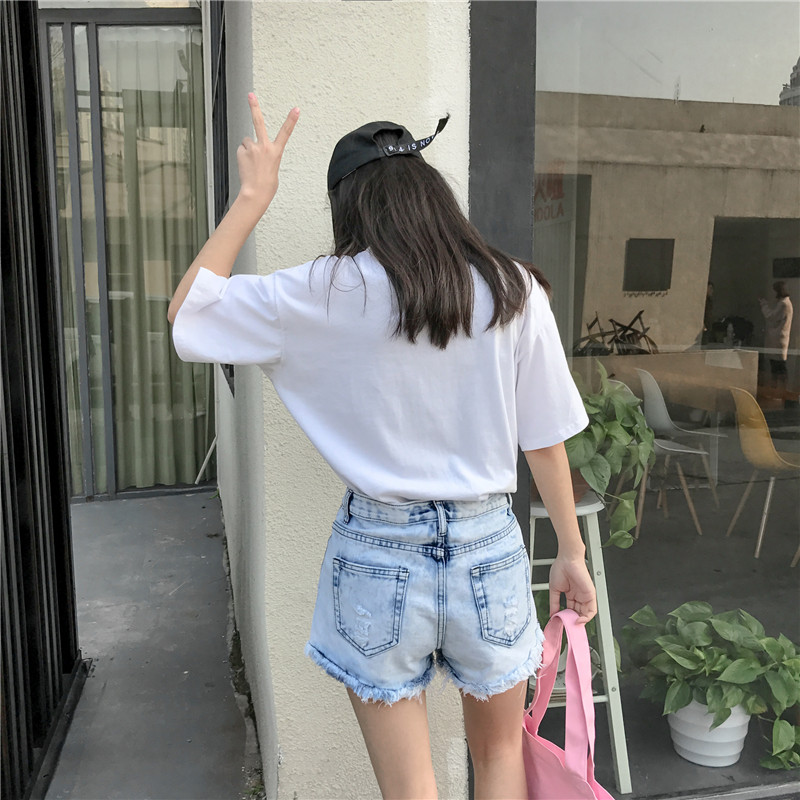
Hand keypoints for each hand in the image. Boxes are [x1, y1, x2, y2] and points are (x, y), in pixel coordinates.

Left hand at [237, 93, 298, 212]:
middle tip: (251, 95)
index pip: (286, 133)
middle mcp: (264, 147)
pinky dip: (242, 156)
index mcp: (276, 152)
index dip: (291, 120)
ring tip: (251, 163)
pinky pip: (241, 150)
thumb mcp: (273, 169)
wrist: (256, 193)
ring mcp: (252, 148)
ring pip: (247, 142)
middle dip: (254, 107)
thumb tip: (256, 153)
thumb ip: (267, 156)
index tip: (296, 109)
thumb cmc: (266, 185)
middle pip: (258, 122)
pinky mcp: (242, 152)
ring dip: (248, 150)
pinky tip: (245, 165)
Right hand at [548, 554, 596, 623]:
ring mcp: (585, 596)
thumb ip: (554, 603)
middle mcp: (578, 596)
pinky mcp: (590, 595)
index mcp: (570, 594)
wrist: (567, 559)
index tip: (561, 623)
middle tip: (566, 627)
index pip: (570, 610)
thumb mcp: (554, 589)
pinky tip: (579, 620)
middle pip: (578, 613)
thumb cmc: (560, 569)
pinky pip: (592, 610)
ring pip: (585, 614)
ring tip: (571, 625)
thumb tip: (552, 614)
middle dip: (572, 621)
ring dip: (579, 622)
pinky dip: (586, 618)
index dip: (566, 618)